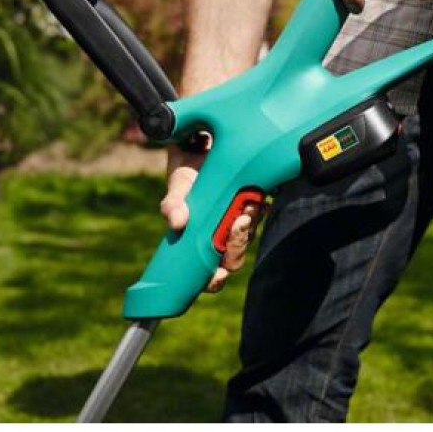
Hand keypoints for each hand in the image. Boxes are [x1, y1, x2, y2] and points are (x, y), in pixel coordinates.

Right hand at [159, 135, 267, 292]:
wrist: (201, 150)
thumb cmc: (186, 177)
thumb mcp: (177, 189)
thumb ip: (173, 205)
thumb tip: (176, 222)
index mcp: (198, 244)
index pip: (208, 274)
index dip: (214, 280)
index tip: (218, 274)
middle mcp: (219, 238)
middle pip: (233, 259)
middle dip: (237, 245)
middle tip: (238, 224)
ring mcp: (236, 224)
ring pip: (247, 237)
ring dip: (249, 226)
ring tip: (246, 206)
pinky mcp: (251, 207)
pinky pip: (259, 218)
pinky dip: (258, 211)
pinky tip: (254, 200)